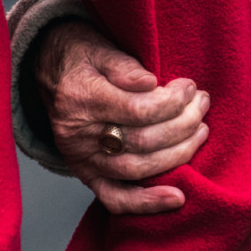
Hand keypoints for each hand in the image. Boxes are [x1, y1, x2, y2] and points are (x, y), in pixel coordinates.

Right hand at [35, 20, 208, 214]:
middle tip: (201, 104)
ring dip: (179, 154)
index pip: (139, 110)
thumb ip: (123, 65)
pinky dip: (147, 203)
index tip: (190, 88)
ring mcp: (83, 160)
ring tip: (200, 131)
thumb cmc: (80, 58)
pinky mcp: (87, 176)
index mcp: (81, 99)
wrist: (49, 74)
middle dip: (183, 124)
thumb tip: (150, 83)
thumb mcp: (98, 47)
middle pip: (144, 141)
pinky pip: (116, 199)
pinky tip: (177, 198)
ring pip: (138, 169)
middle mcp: (79, 136)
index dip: (173, 102)